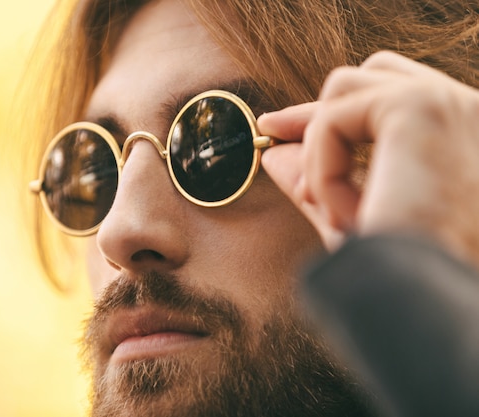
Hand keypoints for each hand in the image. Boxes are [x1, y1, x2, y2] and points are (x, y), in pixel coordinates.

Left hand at [258, 51, 478, 264]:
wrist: (424, 301)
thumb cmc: (400, 275)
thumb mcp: (354, 219)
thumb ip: (319, 181)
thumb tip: (274, 155)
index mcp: (464, 139)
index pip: (391, 97)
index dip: (333, 110)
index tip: (280, 131)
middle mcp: (467, 113)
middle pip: (369, 76)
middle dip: (314, 109)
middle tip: (270, 131)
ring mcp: (448, 104)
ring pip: (344, 89)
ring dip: (319, 151)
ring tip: (331, 209)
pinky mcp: (419, 108)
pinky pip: (333, 120)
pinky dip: (321, 170)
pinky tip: (342, 214)